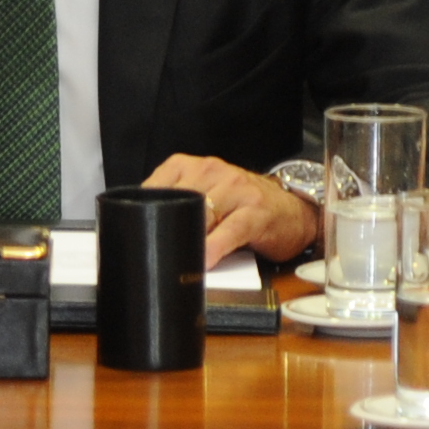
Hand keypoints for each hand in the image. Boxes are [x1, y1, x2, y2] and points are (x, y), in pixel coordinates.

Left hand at [143, 153, 313, 266]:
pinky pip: (230, 231)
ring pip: (202, 215)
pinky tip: (205, 261)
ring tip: (177, 260)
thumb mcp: (206, 195)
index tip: (136, 236)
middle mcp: (213, 171)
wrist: (292, 209)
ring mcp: (237, 189)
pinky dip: (215, 248)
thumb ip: (178, 206)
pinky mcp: (256, 212)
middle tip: (153, 255)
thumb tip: (143, 233)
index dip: (144, 214)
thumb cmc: (243, 206)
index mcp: (192, 166)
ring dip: (188, 240)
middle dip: (165, 230)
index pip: (156, 186)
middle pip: (178, 201)